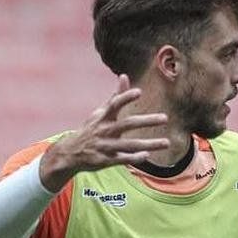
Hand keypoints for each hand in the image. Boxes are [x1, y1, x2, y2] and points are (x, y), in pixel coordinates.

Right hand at [38, 74, 170, 190]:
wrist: (71, 153)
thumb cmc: (91, 130)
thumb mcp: (100, 113)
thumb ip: (115, 97)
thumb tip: (124, 76)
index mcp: (103, 117)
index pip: (114, 104)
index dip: (125, 97)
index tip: (139, 92)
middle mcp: (104, 130)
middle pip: (127, 124)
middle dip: (147, 121)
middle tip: (165, 118)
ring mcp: (105, 146)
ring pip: (129, 145)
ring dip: (149, 144)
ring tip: (166, 143)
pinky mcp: (105, 160)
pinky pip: (122, 159)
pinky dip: (135, 158)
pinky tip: (147, 156)